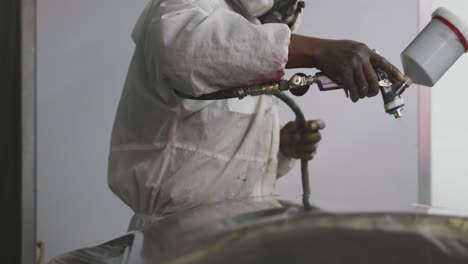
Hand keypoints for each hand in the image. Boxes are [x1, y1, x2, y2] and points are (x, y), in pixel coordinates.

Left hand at [280, 120, 324, 159]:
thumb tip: (298, 123)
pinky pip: (309, 156)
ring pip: (313, 147)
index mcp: (312, 126)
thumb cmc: (289, 132)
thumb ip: (294, 125)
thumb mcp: (289, 126)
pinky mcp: (310, 154)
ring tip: (294, 145)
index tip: (310, 126)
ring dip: (301, 146)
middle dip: (306, 138)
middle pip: (318, 137)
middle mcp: (315, 135)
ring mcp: (314, 145)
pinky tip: (296, 151)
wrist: (284, 144)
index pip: (321, 124)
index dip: (318, 125)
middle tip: (295, 137)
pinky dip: (301, 154)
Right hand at [288, 35, 404, 101]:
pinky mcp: (344, 73)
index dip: (393, 72)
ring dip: (363, 94)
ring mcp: (353, 65)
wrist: (320, 51)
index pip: (382, 62)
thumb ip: (362, 59)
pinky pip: (353, 88)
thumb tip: (369, 75)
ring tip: (360, 96)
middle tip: (372, 93)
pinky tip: (354, 97)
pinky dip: (355, 95)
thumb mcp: (352, 49)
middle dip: (374, 89)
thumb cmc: (334, 51)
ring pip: (364, 85)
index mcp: (365, 51)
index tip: (401, 79)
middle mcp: (361, 57)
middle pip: (374, 78)